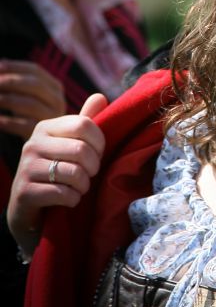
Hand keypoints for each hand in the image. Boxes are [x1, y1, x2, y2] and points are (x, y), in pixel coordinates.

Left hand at [0, 60, 65, 139]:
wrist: (43, 146)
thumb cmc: (28, 116)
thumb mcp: (26, 96)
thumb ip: (17, 81)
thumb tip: (1, 63)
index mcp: (55, 86)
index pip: (35, 70)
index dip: (15, 67)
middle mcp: (58, 100)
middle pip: (35, 85)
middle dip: (11, 81)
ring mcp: (53, 118)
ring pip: (30, 104)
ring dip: (7, 100)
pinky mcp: (45, 135)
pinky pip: (24, 125)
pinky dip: (8, 122)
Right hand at [6, 94, 107, 257]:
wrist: (29, 210)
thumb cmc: (57, 172)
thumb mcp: (70, 144)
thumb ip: (85, 122)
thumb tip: (100, 96)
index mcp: (46, 127)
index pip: (84, 124)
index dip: (99, 143)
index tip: (98, 155)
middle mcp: (32, 143)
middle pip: (81, 149)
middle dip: (93, 168)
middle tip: (89, 175)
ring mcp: (26, 168)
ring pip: (74, 173)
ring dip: (84, 186)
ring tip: (79, 188)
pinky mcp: (24, 192)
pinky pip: (63, 194)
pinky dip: (73, 199)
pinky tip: (68, 200)